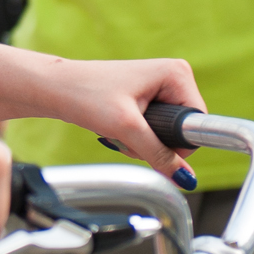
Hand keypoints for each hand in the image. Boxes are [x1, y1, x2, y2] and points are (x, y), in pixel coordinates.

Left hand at [36, 56, 205, 181]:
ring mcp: (160, 87)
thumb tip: (184, 179)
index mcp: (177, 74)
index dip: (177, 143)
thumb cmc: (85, 95)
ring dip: (142, 142)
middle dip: (155, 143)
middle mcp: (173, 76)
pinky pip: (153, 130)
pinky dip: (134, 137)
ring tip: (117, 129)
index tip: (150, 145)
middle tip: (127, 135)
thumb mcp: (126, 128)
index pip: (198, 123)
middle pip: (181, 130)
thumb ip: (158, 154)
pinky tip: (115, 128)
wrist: (55, 88)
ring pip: (165, 134)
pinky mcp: (147, 97)